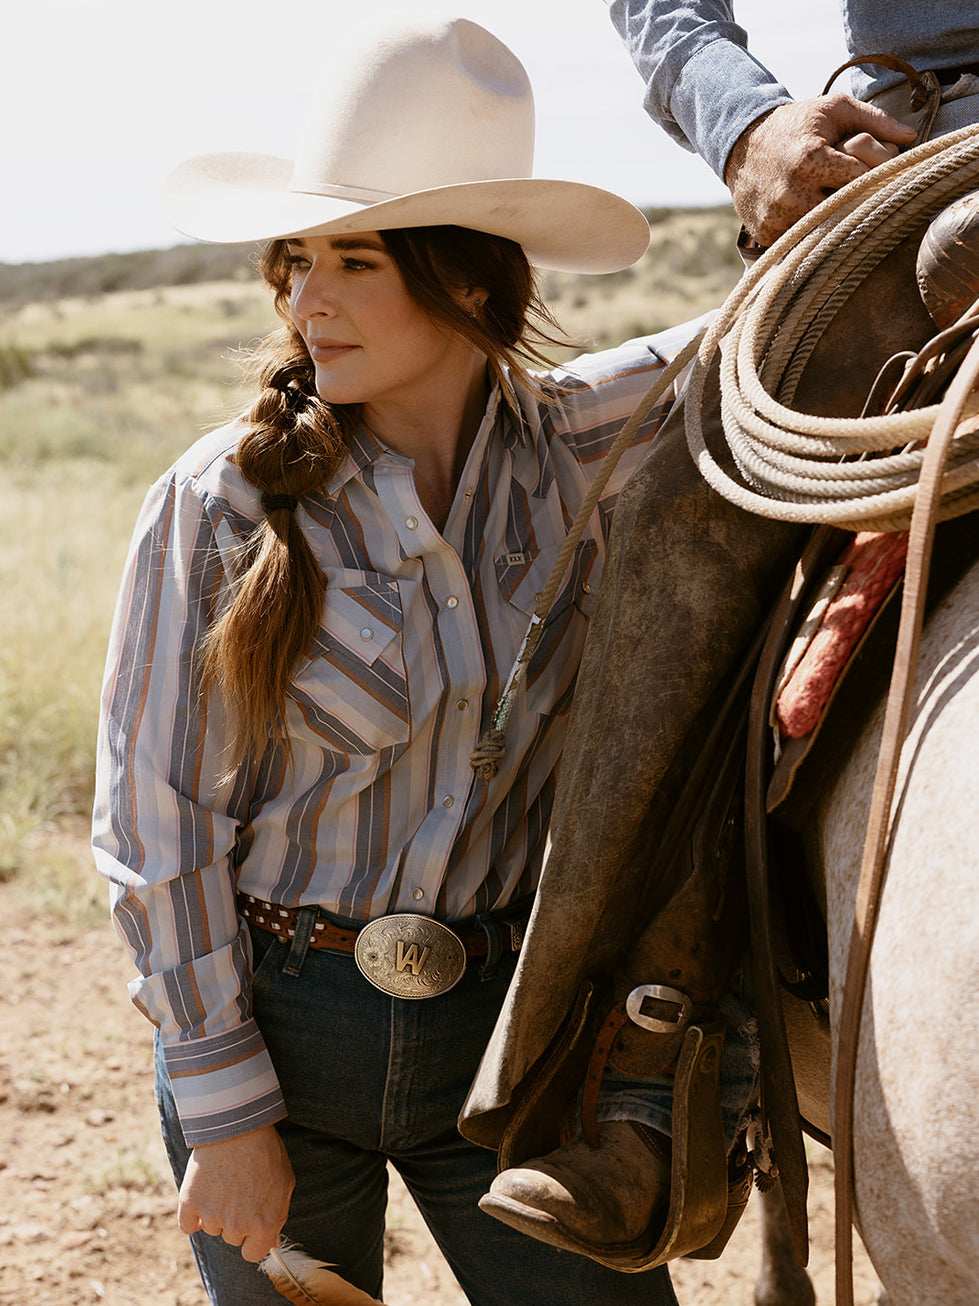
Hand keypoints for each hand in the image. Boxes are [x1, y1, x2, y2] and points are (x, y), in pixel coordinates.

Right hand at [177, 1123, 294, 1262]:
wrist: (238, 1126)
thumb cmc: (265, 1151)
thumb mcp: (284, 1182)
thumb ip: (278, 1215)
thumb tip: (271, 1240)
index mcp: (264, 1224)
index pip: (253, 1253)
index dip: (253, 1239)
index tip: (252, 1225)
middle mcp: (237, 1226)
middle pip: (232, 1238)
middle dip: (236, 1220)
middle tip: (239, 1191)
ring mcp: (212, 1216)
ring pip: (212, 1228)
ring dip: (215, 1213)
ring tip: (223, 1183)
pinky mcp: (190, 1204)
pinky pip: (188, 1225)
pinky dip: (192, 1215)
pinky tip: (203, 1194)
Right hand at [724, 95, 916, 245]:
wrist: (743, 145)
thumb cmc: (796, 124)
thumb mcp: (834, 109)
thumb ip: (875, 119)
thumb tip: (911, 138)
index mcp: (811, 160)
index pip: (861, 180)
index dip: (874, 177)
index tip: (877, 174)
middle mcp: (793, 192)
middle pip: (845, 210)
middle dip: (856, 202)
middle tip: (862, 194)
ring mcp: (778, 217)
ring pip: (824, 232)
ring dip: (835, 222)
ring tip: (837, 205)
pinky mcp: (767, 233)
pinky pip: (801, 241)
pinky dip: (811, 233)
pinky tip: (814, 217)